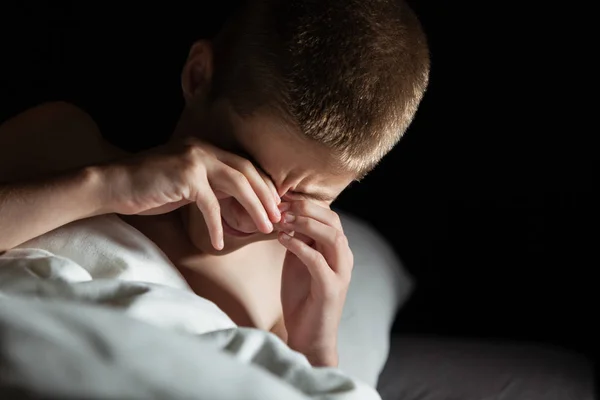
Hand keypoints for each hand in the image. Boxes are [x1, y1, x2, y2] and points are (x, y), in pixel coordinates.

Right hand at [98, 137, 280, 249]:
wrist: (113, 185)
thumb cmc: (150, 188)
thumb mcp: (187, 184)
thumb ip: (213, 187)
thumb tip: (239, 202)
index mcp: (207, 150)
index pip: (245, 165)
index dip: (263, 185)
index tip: (275, 205)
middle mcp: (204, 150)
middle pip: (247, 172)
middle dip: (266, 196)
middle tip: (278, 218)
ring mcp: (195, 160)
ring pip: (237, 184)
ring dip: (254, 208)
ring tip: (264, 228)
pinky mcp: (185, 176)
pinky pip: (210, 205)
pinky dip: (217, 226)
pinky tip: (221, 244)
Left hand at [276, 200, 352, 366]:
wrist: (308, 336)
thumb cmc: (302, 299)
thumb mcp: (298, 262)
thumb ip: (298, 240)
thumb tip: (285, 215)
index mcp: (337, 250)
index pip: (329, 216)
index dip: (305, 204)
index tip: (281, 199)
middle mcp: (344, 258)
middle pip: (333, 221)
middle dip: (306, 209)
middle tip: (281, 206)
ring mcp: (340, 273)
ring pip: (332, 237)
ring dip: (305, 224)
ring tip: (283, 221)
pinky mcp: (331, 289)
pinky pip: (317, 261)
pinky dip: (299, 246)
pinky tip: (283, 240)